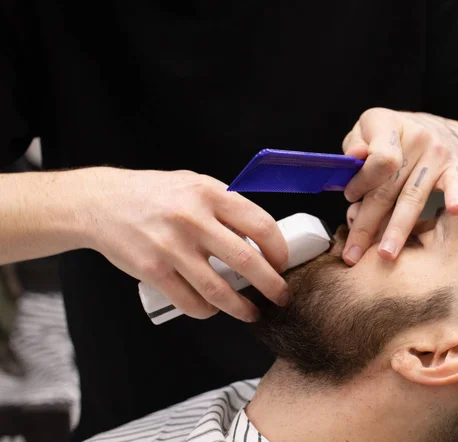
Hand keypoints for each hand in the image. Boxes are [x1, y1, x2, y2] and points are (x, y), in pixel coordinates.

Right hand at [82, 168, 289, 321]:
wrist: (102, 202)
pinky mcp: (152, 270)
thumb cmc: (154, 194)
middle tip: (281, 297)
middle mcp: (193, 219)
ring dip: (242, 308)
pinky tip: (212, 309)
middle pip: (247, 262)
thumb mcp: (195, 185)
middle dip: (272, 286)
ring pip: (219, 291)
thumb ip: (226, 207)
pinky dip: (206, 311)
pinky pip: (189, 302)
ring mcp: (171, 246)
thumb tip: (260, 238)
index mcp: (210, 193)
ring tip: (252, 312)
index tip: (282, 264)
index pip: (261, 225)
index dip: (279, 250)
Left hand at [341, 108, 457, 263]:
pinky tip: (454, 212)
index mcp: (385, 123)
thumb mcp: (363, 132)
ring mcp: (438, 153)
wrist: (430, 127)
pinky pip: (456, 184)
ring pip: (413, 198)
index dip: (362, 183)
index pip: (377, 160)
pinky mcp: (456, 167)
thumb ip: (353, 147)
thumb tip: (353, 157)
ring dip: (397, 230)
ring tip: (386, 254)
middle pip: (388, 188)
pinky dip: (455, 197)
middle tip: (353, 255)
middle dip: (368, 224)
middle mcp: (415, 136)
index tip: (349, 197)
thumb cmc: (385, 138)